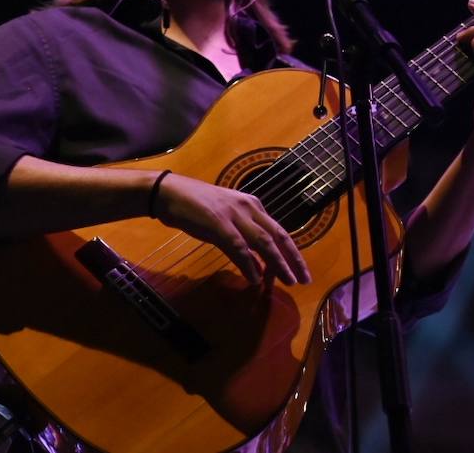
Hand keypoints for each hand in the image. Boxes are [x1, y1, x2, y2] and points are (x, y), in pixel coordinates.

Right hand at [155, 175, 311, 285]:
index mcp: (252, 204)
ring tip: (288, 281)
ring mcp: (233, 215)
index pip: (278, 230)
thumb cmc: (195, 205)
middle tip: (304, 278)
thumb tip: (258, 267)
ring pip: (263, 242)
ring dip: (277, 263)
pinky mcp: (218, 224)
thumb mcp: (226, 218)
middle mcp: (248, 207)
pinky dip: (248, 264)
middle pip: (278, 236)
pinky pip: (238, 248)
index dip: (291, 252)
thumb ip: (243, 239)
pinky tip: (255, 279)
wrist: (169, 192)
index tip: (301, 269)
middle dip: (293, 258)